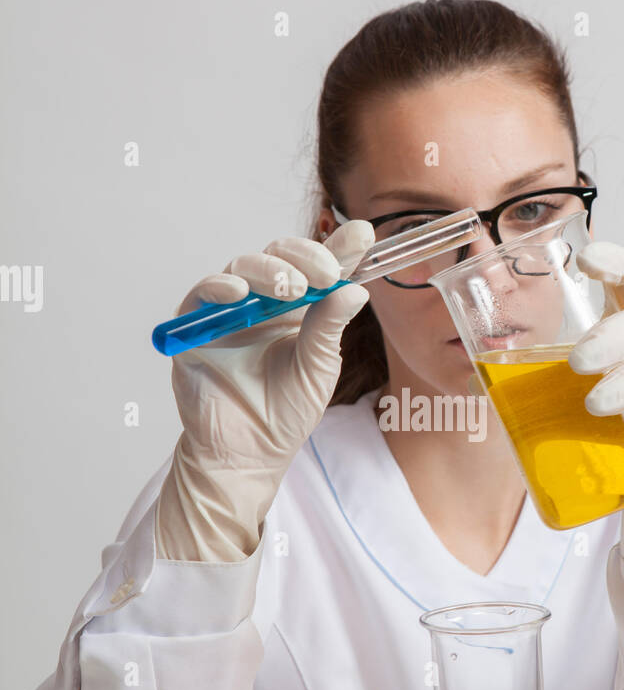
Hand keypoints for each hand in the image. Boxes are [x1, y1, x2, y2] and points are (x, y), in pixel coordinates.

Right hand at [157, 219, 374, 560]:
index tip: (362, 236)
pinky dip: (219, 288)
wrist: (249, 453)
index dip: (340, 248)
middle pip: (280, 256)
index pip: (318, 266)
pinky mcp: (196, 327)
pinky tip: (239, 293)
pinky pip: (203, 295)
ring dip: (268, 271)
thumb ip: (330, 326)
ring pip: (243, 267)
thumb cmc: (285, 412)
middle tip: (325, 273)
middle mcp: (263, 300)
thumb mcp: (318, 368)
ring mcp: (228, 310)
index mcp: (299, 307)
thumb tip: (357, 288)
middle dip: (305, 257)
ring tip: (290, 287)